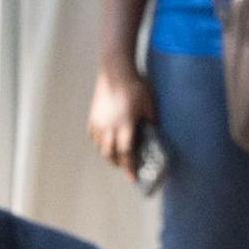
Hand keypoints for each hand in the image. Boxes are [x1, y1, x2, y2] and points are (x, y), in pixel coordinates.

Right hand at [90, 59, 157, 175]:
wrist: (115, 69)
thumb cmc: (135, 85)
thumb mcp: (149, 104)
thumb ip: (152, 121)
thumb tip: (155, 134)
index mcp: (125, 125)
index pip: (126, 154)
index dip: (129, 168)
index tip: (133, 178)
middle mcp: (109, 127)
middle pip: (110, 155)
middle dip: (118, 164)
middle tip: (127, 167)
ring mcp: (98, 122)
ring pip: (100, 147)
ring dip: (108, 155)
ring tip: (117, 157)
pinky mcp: (93, 116)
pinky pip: (94, 136)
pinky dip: (100, 143)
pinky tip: (106, 143)